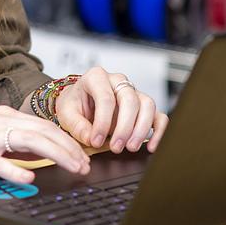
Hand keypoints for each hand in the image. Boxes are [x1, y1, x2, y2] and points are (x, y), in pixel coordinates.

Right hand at [0, 105, 90, 185]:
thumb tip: (44, 152)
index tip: (83, 155)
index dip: (67, 140)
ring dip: (56, 154)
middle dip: (69, 147)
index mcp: (4, 115)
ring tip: (72, 167)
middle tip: (86, 164)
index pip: (44, 124)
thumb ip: (16, 142)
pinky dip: (17, 168)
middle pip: (43, 131)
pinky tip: (31, 177)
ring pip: (29, 141)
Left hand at [53, 67, 168, 153]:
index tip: (96, 141)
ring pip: (147, 105)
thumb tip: (91, 138)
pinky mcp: (143, 106)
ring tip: (131, 147)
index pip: (105, 98)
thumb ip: (77, 125)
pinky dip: (159, 131)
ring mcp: (132, 92)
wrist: (79, 103)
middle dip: (124, 126)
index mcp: (96, 77)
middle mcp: (117, 81)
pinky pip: (159, 115)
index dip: (102, 122)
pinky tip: (151, 146)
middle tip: (116, 147)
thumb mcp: (67, 113)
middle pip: (130, 99)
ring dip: (141, 128)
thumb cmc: (74, 105)